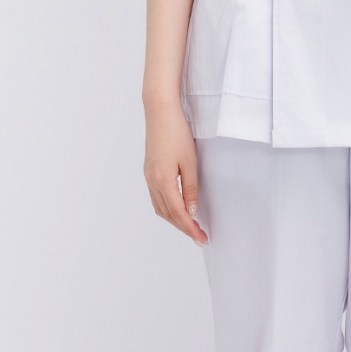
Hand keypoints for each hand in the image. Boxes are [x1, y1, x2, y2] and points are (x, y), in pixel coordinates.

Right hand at [143, 100, 208, 246]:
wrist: (160, 112)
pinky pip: (157, 198)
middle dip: (184, 227)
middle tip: (199, 237)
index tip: (202, 238)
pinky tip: (177, 209)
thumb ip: (191, 188)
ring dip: (175, 220)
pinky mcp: (149, 172)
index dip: (190, 228)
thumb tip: (192, 211)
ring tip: (191, 226)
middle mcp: (152, 182)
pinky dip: (167, 208)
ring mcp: (148, 177)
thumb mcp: (190, 162)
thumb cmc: (177, 133)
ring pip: (160, 208)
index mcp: (163, 181)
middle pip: (167, 214)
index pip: (178, 213)